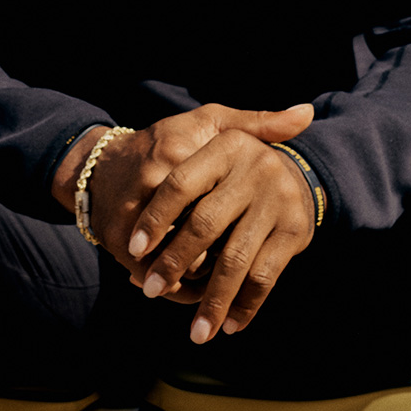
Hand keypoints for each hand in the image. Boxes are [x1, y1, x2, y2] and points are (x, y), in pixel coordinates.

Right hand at [54, 102, 316, 343]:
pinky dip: (171, 288)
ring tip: (213, 295)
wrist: (104, 166)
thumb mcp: (209, 123)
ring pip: (174, 263)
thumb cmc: (168, 143)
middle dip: (219, 270)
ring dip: (195, 284)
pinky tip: (188, 291)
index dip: (241, 230)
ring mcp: (129, 213)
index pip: (220, 204)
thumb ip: (257, 123)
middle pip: (197, 240)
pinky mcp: (114, 238)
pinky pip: (149, 273)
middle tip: (237, 282)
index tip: (258, 238)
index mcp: (180, 157)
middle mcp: (151, 184)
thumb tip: (306, 115)